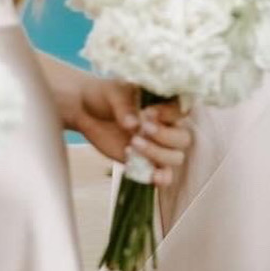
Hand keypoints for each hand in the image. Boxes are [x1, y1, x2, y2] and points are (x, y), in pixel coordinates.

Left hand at [49, 65, 192, 178]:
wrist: (87, 112)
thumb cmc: (105, 95)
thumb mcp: (112, 93)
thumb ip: (124, 106)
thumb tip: (133, 124)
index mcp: (163, 103)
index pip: (180, 110)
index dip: (169, 114)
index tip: (147, 113)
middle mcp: (166, 125)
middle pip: (182, 137)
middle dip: (165, 136)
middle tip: (142, 130)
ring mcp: (157, 145)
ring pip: (175, 157)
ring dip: (158, 154)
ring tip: (133, 145)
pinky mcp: (147, 162)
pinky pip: (164, 175)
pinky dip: (161, 177)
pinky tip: (151, 176)